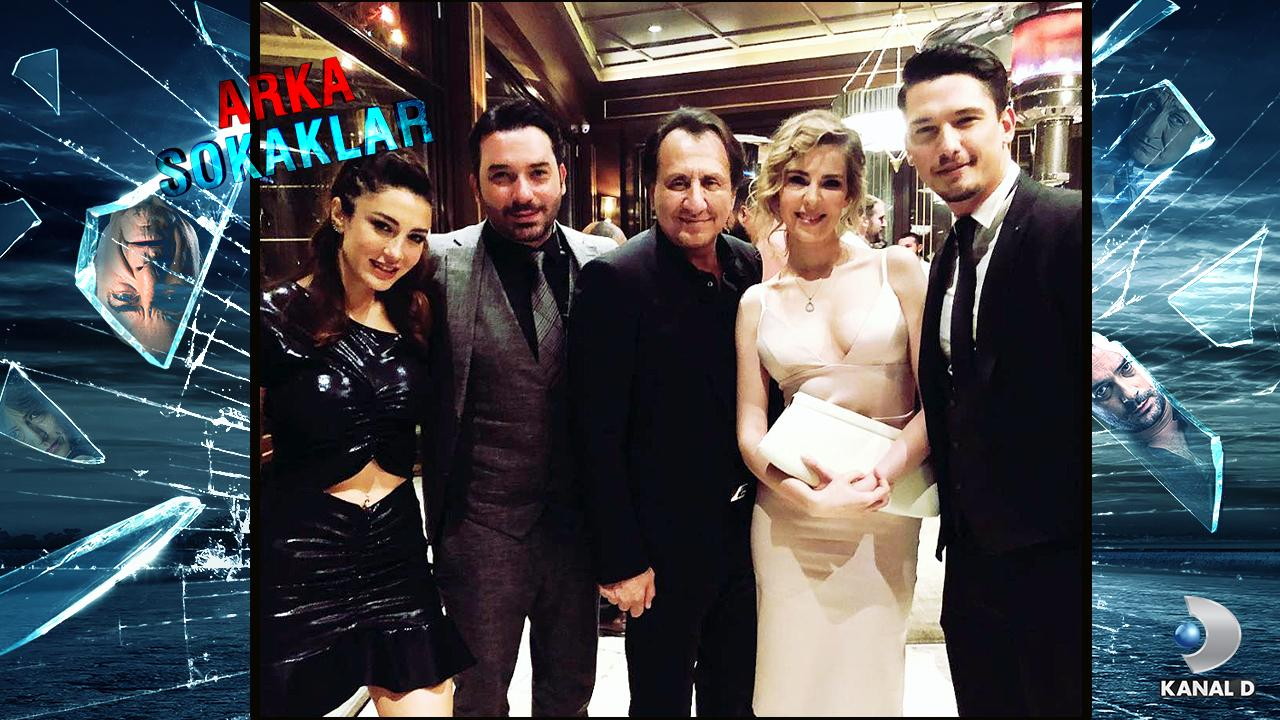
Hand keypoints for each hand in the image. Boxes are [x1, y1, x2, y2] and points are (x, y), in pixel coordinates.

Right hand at [599, 567, 655, 617]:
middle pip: (624, 607)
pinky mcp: (603, 589)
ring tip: (620, 583)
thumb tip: (647, 604)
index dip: (637, 607)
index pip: (636, 613)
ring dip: (617, 595)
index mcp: (636, 597)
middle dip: (626, 600)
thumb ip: (649, 593)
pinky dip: (608, 589)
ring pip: (614, 600)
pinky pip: (605, 593)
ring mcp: (612, 594)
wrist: (621, 557)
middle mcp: (624, 599)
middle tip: (628, 589)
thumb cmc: (636, 566)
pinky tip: (612, 581)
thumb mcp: (650, 578)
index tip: (637, 603)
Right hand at [776, 456, 890, 516]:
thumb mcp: (843, 477)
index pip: (884, 491)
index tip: (878, 475)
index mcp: (865, 499)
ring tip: (873, 488)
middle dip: (886, 491)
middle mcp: (865, 508)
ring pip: (877, 507)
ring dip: (879, 498)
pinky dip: (871, 502)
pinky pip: (869, 510)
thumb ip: (856, 473)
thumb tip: (863, 473)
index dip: (885, 481)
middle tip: (880, 482)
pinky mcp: (854, 515)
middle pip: (885, 501)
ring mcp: (860, 513)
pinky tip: (864, 495)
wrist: (820, 505)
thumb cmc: (831, 491)